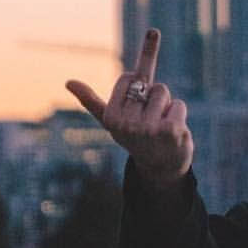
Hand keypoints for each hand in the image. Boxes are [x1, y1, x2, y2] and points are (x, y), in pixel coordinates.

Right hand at [66, 29, 192, 186]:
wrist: (161, 170)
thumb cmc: (135, 140)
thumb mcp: (111, 121)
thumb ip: (91, 101)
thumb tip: (68, 82)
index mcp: (111, 117)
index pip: (128, 77)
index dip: (137, 86)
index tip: (138, 105)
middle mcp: (127, 123)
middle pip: (148, 84)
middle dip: (152, 98)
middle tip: (150, 122)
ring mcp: (149, 128)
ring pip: (163, 92)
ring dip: (166, 106)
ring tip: (161, 127)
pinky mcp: (170, 130)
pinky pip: (178, 104)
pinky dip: (179, 114)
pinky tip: (174, 133)